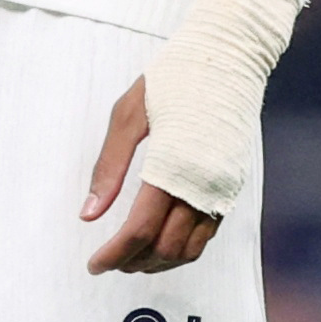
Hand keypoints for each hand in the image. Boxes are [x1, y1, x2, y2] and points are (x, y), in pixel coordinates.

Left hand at [79, 77, 219, 274]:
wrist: (228, 58)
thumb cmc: (173, 79)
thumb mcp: (128, 114)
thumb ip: (108, 166)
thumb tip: (88, 213)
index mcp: (173, 166)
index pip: (141, 229)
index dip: (114, 253)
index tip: (93, 263)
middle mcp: (203, 185)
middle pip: (166, 248)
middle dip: (133, 262)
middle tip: (107, 260)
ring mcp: (221, 189)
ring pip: (190, 249)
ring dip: (158, 262)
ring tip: (130, 257)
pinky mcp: (231, 187)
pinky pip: (206, 234)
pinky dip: (181, 249)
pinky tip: (159, 240)